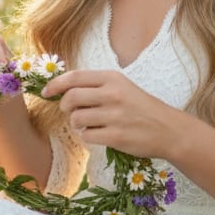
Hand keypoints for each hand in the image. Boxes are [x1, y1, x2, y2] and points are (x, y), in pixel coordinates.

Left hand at [40, 68, 174, 158]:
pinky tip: (100, 134)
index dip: (55, 84)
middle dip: (65, 106)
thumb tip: (61, 88)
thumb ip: (94, 86)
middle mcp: (113, 94)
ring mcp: (115, 116)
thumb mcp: (121, 87)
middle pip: (71, 98)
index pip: (74, 77)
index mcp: (113, 78)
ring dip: (78, 124)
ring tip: (91, 124)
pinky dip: (88, 137)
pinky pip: (86, 136)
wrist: (168, 130)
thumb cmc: (140, 107)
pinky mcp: (116, 136)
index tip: (45, 92)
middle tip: (71, 112)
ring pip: (76, 119)